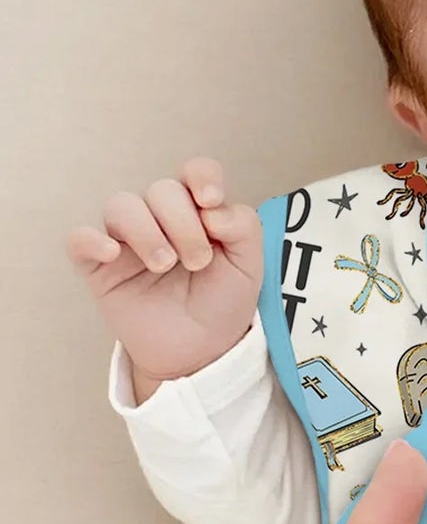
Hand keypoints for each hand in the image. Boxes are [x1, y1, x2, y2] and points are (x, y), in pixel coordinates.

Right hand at [66, 159, 262, 395]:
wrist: (201, 351)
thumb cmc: (222, 303)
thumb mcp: (249, 266)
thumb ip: (243, 227)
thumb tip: (213, 207)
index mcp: (197, 212)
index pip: (194, 172)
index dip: (201, 176)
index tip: (210, 201)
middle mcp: (160, 218)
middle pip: (161, 190)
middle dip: (183, 223)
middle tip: (198, 261)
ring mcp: (127, 241)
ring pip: (121, 205)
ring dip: (147, 231)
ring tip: (165, 265)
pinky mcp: (100, 267)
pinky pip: (80, 239)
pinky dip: (92, 239)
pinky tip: (113, 254)